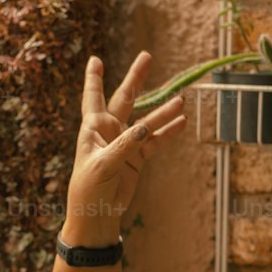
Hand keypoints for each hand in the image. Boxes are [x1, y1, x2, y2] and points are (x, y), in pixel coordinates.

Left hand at [65, 53, 186, 231]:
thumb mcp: (103, 165)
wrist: (97, 215)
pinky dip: (168, 133)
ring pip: (146, 121)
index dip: (93, 78)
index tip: (94, 59)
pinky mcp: (137, 159)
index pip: (93, 97)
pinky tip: (182, 123)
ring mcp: (125, 144)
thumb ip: (124, 146)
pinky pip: (155, 142)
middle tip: (146, 56)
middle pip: (124, 99)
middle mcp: (109, 131)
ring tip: (181, 100)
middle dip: (135, 78)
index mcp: (93, 128)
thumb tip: (144, 128)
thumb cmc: (89, 188)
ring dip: (162, 112)